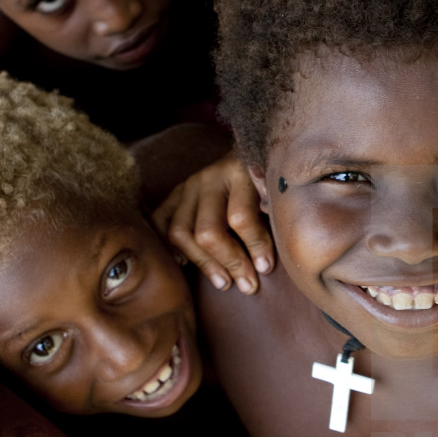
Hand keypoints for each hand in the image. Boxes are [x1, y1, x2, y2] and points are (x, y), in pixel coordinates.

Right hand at [151, 153, 272, 293]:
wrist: (249, 152)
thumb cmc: (268, 179)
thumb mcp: (278, 191)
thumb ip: (273, 216)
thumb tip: (263, 264)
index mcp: (239, 172)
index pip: (240, 218)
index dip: (254, 247)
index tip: (265, 268)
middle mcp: (209, 178)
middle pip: (207, 231)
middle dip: (229, 262)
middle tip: (247, 284)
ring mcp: (188, 185)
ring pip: (180, 233)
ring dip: (203, 263)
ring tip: (224, 282)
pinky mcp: (175, 193)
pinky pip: (160, 223)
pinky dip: (169, 247)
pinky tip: (186, 265)